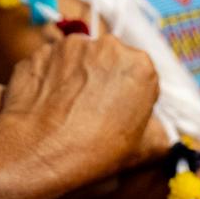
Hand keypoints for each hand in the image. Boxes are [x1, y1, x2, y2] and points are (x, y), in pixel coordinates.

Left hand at [0, 34, 161, 190]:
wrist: (40, 151)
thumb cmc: (97, 150)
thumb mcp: (146, 148)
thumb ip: (160, 132)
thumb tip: (160, 133)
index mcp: (140, 66)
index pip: (142, 74)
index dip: (134, 94)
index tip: (125, 111)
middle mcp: (106, 47)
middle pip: (111, 60)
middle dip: (106, 78)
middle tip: (98, 109)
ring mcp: (69, 47)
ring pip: (80, 58)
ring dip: (79, 76)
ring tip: (72, 108)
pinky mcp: (39, 53)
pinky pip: (51, 64)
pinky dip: (52, 79)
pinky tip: (52, 105)